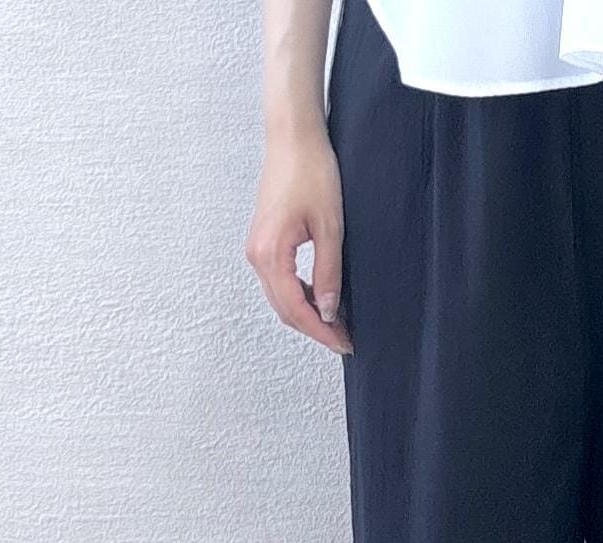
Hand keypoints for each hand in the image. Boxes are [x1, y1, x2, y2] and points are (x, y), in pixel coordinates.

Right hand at [246, 129, 351, 354]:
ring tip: (337, 324)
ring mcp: (257, 250)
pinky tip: (321, 300)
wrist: (292, 138)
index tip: (344, 343)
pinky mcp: (263, 243)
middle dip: (315, 328)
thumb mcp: (330, 228)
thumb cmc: (311, 173)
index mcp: (270, 255)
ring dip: (307, 315)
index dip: (321, 331)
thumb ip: (328, 273)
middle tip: (344, 339)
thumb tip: (329, 311)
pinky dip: (299, 297)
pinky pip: (279, 282)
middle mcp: (257, 256)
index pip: (296, 309)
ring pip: (281, 299)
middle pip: (285, 310)